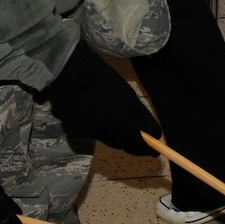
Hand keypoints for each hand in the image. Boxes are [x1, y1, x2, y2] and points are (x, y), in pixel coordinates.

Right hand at [42, 41, 161, 154]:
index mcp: (124, 117)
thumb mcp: (128, 96)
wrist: (71, 72)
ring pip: (109, 140)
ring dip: (114, 134)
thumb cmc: (103, 80)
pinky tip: (91, 115)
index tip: (153, 151)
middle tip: (136, 138)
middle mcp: (109, 128)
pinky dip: (95, 129)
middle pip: (125, 144)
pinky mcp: (76, 132)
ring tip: (109, 117)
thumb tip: (153, 135)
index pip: (141, 141)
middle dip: (132, 143)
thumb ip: (139, 117)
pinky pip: (92, 135)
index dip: (148, 146)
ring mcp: (91, 131)